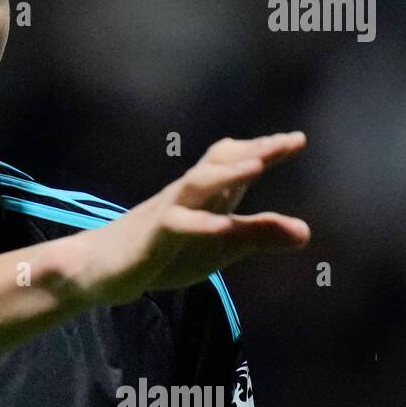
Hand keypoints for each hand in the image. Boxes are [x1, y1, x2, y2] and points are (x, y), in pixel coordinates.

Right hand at [81, 132, 310, 305]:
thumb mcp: (218, 246)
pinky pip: (174, 226)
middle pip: (217, 163)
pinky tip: (221, 227)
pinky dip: (199, 224)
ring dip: (226, 174)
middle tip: (285, 143)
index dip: (263, 150)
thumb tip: (306, 232)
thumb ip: (257, 236)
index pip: (232, 162)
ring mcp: (165, 214)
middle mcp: (184, 195)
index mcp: (203, 195)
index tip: (296, 140)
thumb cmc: (162, 250)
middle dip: (251, 151)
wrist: (99, 267)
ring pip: (195, 185)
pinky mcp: (149, 239)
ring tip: (256, 166)